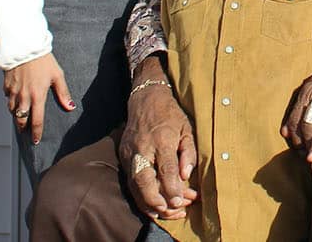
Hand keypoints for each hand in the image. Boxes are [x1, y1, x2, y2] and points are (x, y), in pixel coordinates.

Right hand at [3, 53, 73, 145]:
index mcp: (37, 96)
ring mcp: (13, 92)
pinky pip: (7, 98)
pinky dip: (11, 100)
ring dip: (17, 115)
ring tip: (21, 116)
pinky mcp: (6, 85)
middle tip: (25, 131)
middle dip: (23, 128)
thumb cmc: (42, 60)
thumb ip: (63, 93)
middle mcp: (23, 97)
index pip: (36, 121)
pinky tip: (16, 98)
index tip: (36, 140)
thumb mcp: (57, 75)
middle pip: (21, 120)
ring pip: (12, 110)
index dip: (36, 133)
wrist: (24, 48)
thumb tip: (70, 107)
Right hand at [118, 58, 197, 220]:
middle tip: (173, 210)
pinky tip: (153, 205)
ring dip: (148, 202)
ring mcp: (130, 152)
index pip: (166, 168)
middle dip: (157, 200)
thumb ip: (188, 152)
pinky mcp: (123, 156)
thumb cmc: (171, 114)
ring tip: (165, 212)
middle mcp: (143, 147)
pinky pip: (130, 181)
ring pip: (134, 184)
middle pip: (144, 180)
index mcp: (162, 138)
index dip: (173, 188)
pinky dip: (140, 196)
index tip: (181, 202)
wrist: (145, 98)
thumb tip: (186, 175)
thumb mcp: (187, 128)